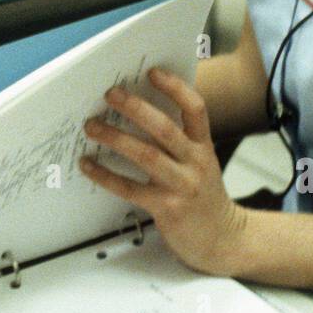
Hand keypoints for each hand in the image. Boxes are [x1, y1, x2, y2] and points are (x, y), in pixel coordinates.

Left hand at [81, 67, 246, 275]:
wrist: (223, 240)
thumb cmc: (204, 197)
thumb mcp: (202, 163)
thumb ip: (180, 141)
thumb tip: (139, 112)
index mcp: (204, 146)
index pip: (195, 109)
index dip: (175, 88)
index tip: (152, 72)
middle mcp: (195, 162)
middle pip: (164, 128)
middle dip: (135, 107)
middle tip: (110, 93)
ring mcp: (182, 186)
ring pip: (146, 155)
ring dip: (115, 137)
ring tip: (92, 126)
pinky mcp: (167, 208)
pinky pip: (130, 188)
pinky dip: (106, 175)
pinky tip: (89, 165)